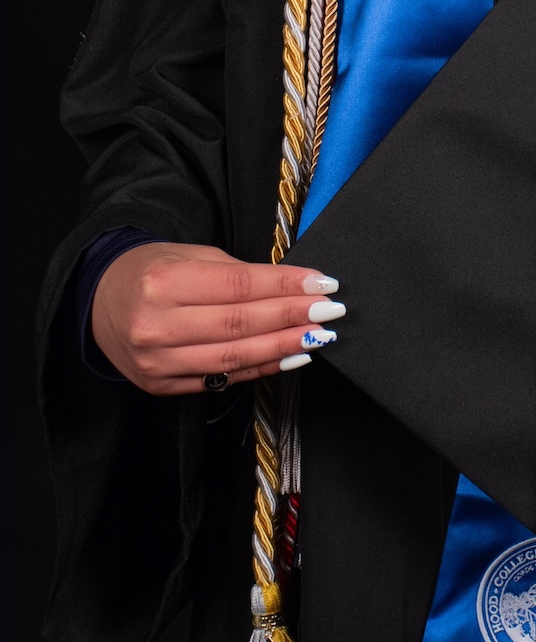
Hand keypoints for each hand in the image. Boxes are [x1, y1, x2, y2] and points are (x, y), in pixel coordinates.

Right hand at [90, 242, 344, 394]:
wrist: (99, 300)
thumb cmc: (153, 269)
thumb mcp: (190, 255)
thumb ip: (236, 273)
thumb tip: (292, 288)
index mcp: (163, 282)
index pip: (237, 286)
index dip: (284, 287)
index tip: (322, 284)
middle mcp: (156, 325)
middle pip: (239, 325)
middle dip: (292, 318)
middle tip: (330, 312)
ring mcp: (157, 362)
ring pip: (233, 358)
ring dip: (283, 348)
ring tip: (318, 337)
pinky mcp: (161, 386)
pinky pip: (220, 379)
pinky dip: (260, 370)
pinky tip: (289, 358)